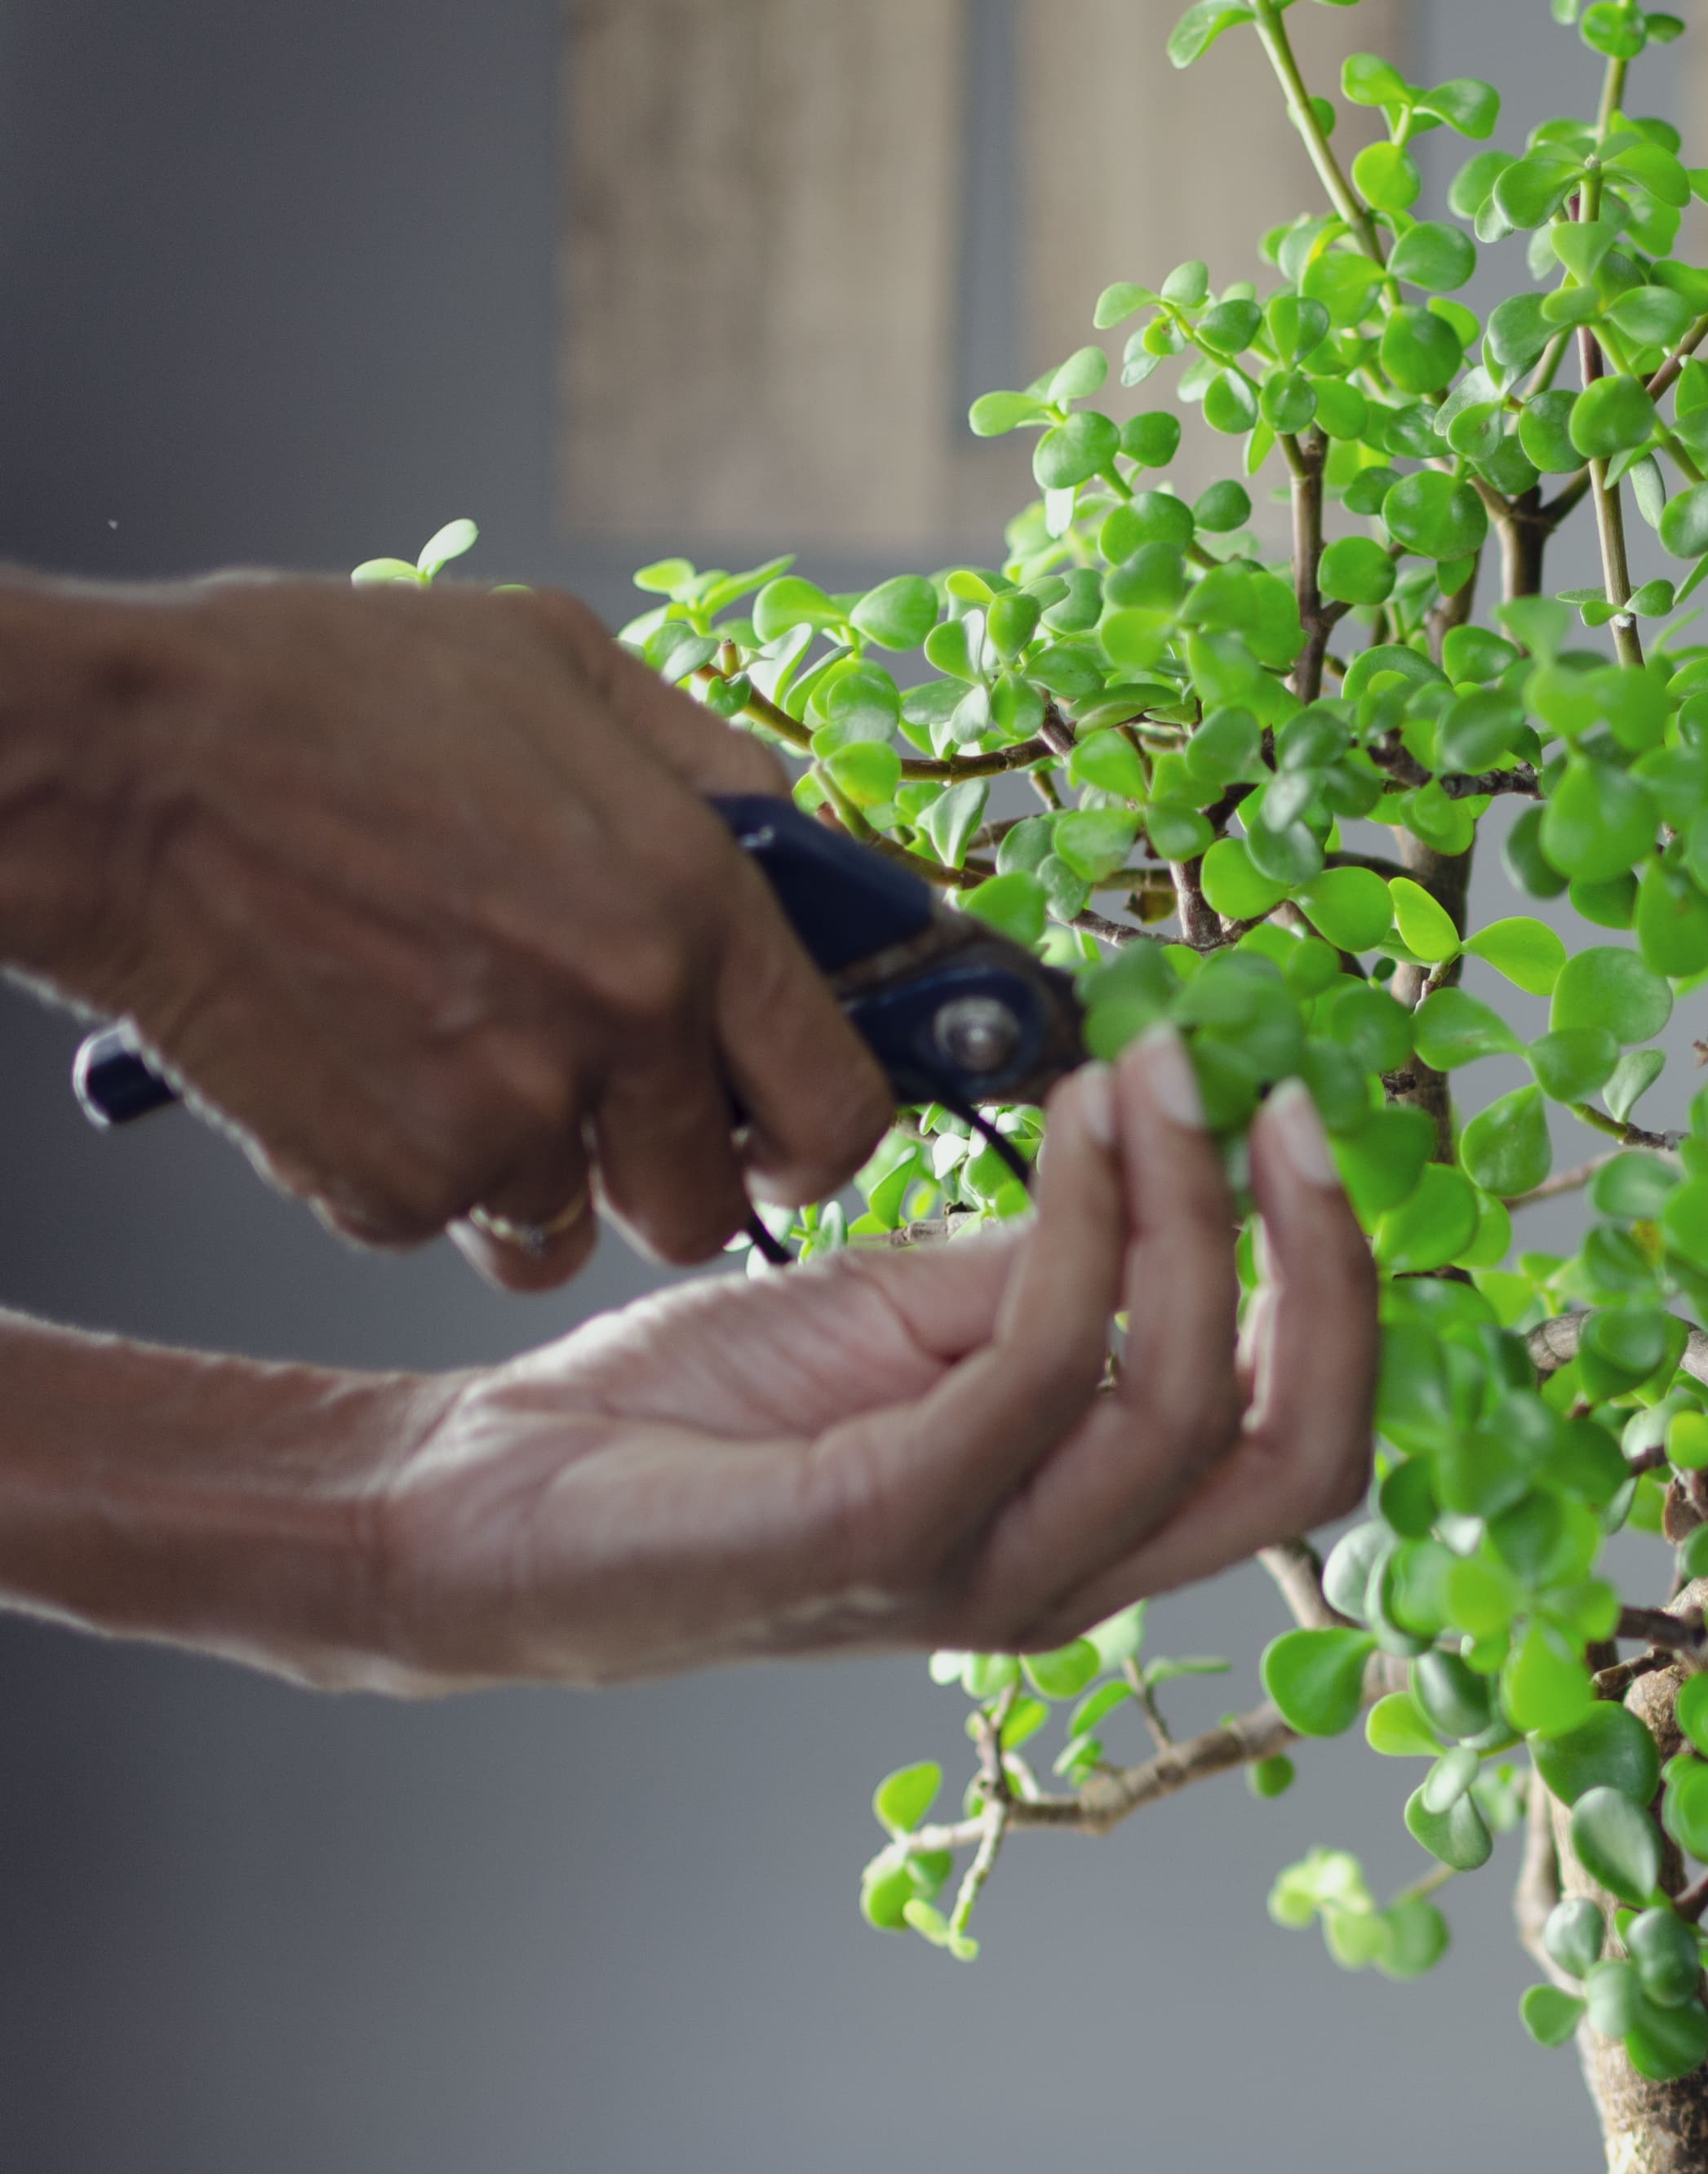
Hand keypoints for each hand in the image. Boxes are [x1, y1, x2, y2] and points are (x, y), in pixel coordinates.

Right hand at [0, 569, 894, 1286]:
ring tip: (449, 1057)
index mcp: (692, 908)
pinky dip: (408, 1171)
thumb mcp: (560, 660)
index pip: (839, 1108)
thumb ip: (711, 768)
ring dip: (527, 1173)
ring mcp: (501, 1116)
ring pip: (564, 1229)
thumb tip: (812, 847)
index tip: (781, 1135)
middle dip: (663, 1175)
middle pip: (707, 1209)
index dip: (816, 1138)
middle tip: (602, 1106)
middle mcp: (620, 1026)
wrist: (119, 765)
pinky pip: (439, 1223)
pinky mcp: (383, 1178)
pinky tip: (360, 1063)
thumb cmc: (318, 692)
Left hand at [352, 1034, 1374, 1687]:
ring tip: (1153, 1078)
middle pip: (1303, 1457)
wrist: (481, 1501)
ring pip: (1188, 1405)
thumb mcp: (899, 1318)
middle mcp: (1067, 1577)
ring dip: (1192, 1215)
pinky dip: (1082, 1231)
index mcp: (1088, 1531)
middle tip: (1280, 1108)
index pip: (1299, 1438)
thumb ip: (1040, 1279)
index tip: (1290, 1121)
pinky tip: (1070, 1131)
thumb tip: (1148, 1176)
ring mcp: (984, 1570)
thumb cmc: (687, 1419)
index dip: (1337, 1287)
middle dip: (1322, 1270)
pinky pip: (1045, 1369)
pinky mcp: (886, 1530)